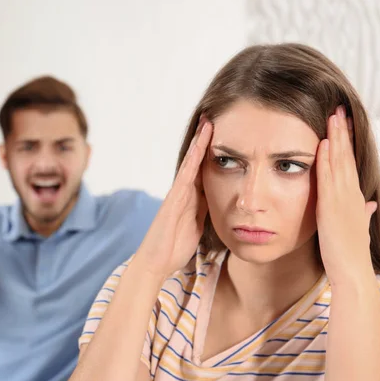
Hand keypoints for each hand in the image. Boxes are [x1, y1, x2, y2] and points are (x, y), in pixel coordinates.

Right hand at [131, 117, 212, 278]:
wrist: (156, 262)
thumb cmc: (174, 247)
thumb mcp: (197, 226)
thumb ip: (204, 210)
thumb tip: (218, 199)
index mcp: (191, 199)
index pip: (203, 171)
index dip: (212, 153)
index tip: (223, 135)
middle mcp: (183, 192)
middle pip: (196, 161)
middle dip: (204, 140)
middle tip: (213, 118)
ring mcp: (177, 194)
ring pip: (190, 163)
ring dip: (199, 143)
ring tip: (208, 123)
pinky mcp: (173, 200)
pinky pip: (185, 176)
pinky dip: (192, 160)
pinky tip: (198, 146)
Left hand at [316, 105, 376, 285]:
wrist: (352, 270)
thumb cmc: (351, 252)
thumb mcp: (357, 228)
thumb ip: (362, 213)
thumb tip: (369, 205)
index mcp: (354, 197)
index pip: (349, 164)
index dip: (346, 143)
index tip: (342, 124)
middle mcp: (350, 194)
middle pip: (346, 157)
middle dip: (342, 132)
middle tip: (339, 109)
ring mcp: (342, 199)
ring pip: (339, 162)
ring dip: (335, 138)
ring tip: (333, 116)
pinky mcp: (331, 206)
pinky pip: (328, 177)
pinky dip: (325, 160)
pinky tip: (321, 144)